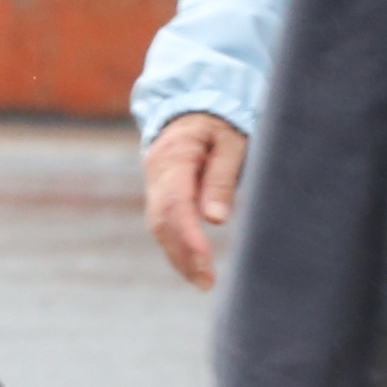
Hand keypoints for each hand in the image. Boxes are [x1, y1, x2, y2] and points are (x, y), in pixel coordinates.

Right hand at [143, 113, 243, 290]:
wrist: (195, 103)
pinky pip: (162, 222)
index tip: (206, 262)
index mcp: (175, 154)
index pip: (175, 203)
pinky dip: (175, 245)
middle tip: (206, 283)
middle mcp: (157, 170)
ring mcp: (154, 181)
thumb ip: (222, 177)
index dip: (188, 236)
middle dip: (182, 254)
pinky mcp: (160, 190)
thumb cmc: (221, 121)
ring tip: (202, 281)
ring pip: (158, 225)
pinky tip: (191, 264)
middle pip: (161, 219)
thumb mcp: (232, 141)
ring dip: (177, 255)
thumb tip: (215, 219)